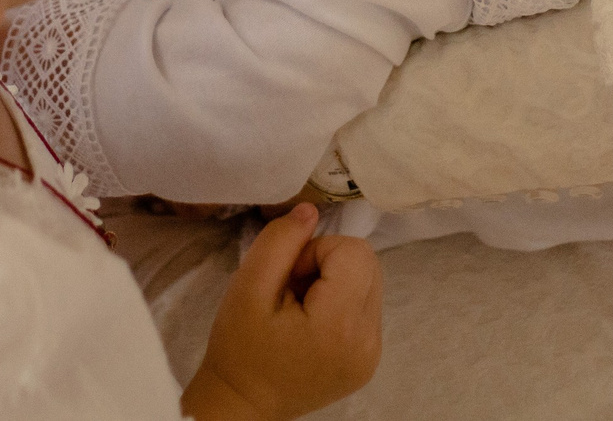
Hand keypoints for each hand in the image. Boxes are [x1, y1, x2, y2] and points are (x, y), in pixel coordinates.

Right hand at [184, 205, 381, 420]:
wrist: (242, 404)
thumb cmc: (239, 349)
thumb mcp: (247, 287)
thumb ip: (279, 241)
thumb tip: (311, 211)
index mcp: (340, 325)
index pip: (354, 251)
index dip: (317, 251)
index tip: (288, 277)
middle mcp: (368, 341)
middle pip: (368, 263)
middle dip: (328, 264)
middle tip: (292, 292)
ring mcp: (372, 354)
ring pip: (369, 281)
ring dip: (335, 283)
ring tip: (300, 310)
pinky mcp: (369, 360)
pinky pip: (366, 307)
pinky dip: (341, 304)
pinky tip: (312, 325)